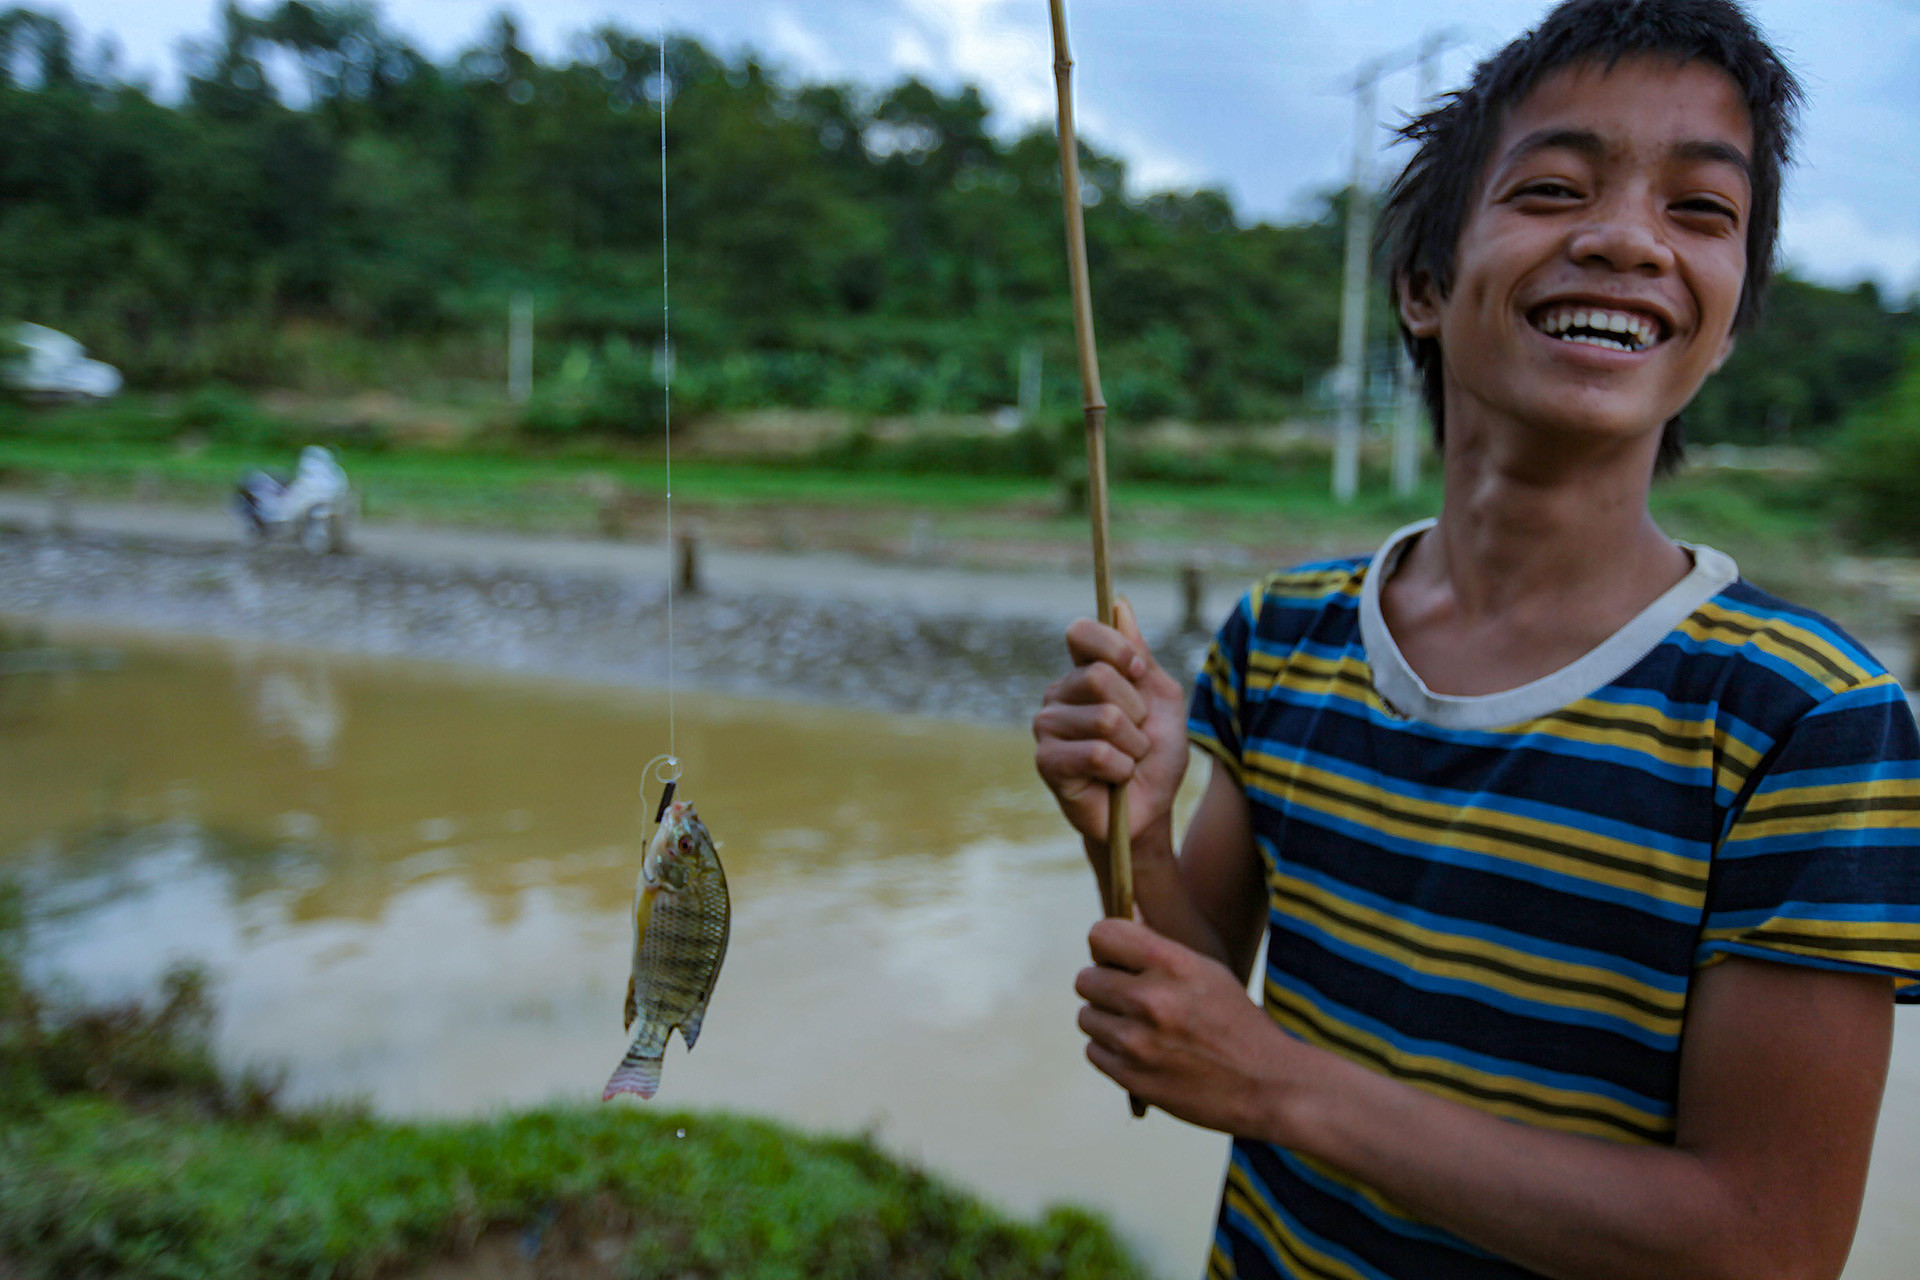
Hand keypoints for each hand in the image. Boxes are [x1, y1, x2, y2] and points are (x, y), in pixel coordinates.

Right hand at [1033, 598, 1189, 848]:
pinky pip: (1096, 753)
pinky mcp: (1047, 762)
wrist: (1149, 810)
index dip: (1116, 648)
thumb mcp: (1162, 699)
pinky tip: (1114, 779)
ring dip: (1133, 746)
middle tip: (1136, 735)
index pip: (1082, 632)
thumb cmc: (1155, 755)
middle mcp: (1058, 694)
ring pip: (1104, 718)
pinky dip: (1121, 769)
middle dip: (1136, 711)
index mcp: (1083, 672)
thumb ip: (1141, 655)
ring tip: (1127, 760)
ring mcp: (1047, 728)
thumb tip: (1120, 604)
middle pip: (1099, 676)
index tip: (1138, 673)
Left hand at [1075, 917, 1306, 1137]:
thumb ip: (1159, 946)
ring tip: (1139, 1027)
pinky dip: (1111, 1051)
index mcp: (1173, 964)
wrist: (1266, 1085)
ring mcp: (1137, 1041)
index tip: (1116, 958)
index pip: (1101, 934)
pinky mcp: (1131, 1077)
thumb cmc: (1237, 1022)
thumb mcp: (1207, 971)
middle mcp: (1151, 999)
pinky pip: (1093, 1051)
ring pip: (1086, 1016)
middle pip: (1085, 978)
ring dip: (1106, 1020)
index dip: (1105, 946)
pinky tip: (1140, 1051)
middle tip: (1129, 997)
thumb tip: (1125, 915)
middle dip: (1103, 985)